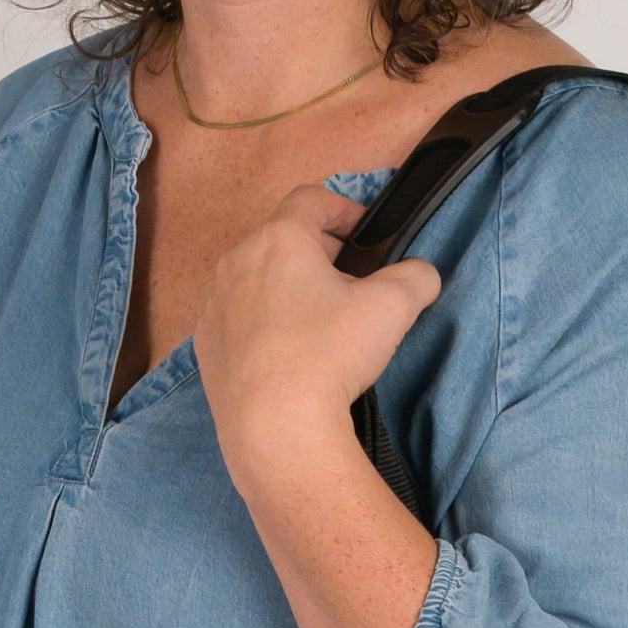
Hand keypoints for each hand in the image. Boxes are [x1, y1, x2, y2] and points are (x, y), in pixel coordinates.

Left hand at [192, 184, 440, 489]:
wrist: (274, 428)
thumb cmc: (330, 355)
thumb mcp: (393, 307)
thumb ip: (415, 277)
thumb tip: (421, 275)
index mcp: (279, 238)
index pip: (310, 199)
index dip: (343, 209)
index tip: (364, 236)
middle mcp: (237, 261)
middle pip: (281, 239)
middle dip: (320, 253)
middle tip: (352, 283)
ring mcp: (215, 304)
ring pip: (257, 279)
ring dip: (289, 288)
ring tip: (320, 322)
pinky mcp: (206, 345)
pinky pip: (240, 319)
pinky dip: (264, 324)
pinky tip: (287, 355)